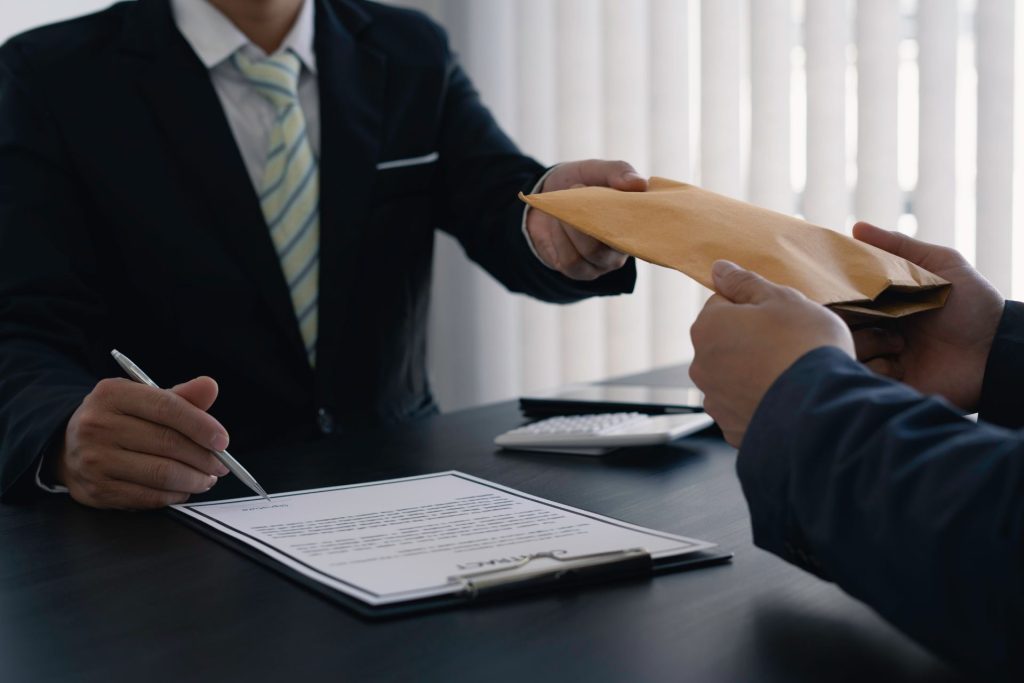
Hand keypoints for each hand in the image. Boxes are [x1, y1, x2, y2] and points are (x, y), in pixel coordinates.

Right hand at [56, 376, 230, 508]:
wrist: (69, 445)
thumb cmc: (118, 419)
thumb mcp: (143, 398)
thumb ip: (179, 397)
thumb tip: (210, 387)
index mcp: (112, 394)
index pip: (167, 408)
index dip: (201, 426)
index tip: (223, 441)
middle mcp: (98, 425)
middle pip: (168, 443)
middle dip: (204, 457)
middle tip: (222, 464)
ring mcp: (94, 460)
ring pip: (161, 474)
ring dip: (194, 479)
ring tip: (207, 478)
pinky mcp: (97, 490)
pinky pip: (148, 497)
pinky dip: (174, 495)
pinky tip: (184, 488)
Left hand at [526, 159, 646, 278]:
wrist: (547, 199)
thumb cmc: (581, 184)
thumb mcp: (597, 170)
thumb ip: (618, 172)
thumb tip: (640, 184)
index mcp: (636, 225)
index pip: (644, 230)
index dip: (630, 217)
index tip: (612, 194)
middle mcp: (622, 249)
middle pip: (614, 245)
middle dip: (591, 219)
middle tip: (577, 189)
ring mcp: (600, 263)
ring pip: (590, 254)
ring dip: (572, 228)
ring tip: (563, 208)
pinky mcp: (578, 271)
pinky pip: (571, 262)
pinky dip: (560, 240)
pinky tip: (556, 223)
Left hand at [689, 261, 854, 446]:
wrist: (823, 409)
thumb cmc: (804, 347)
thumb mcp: (781, 299)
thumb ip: (744, 283)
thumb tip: (719, 269)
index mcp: (707, 327)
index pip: (722, 304)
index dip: (754, 307)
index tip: (778, 317)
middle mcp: (701, 365)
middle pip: (726, 342)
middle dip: (752, 340)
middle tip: (789, 345)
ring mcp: (715, 400)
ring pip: (734, 376)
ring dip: (754, 373)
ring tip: (790, 375)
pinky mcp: (732, 429)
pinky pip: (744, 407)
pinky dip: (761, 402)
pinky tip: (785, 399)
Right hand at [850, 222, 1003, 411]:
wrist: (997, 351)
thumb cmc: (974, 305)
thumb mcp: (941, 264)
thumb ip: (899, 246)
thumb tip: (856, 227)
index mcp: (885, 305)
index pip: (844, 300)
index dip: (836, 297)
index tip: (835, 293)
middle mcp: (879, 331)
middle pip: (839, 327)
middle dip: (849, 322)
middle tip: (875, 318)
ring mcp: (883, 359)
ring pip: (846, 352)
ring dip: (868, 345)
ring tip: (898, 344)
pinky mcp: (890, 384)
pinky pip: (862, 378)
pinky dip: (877, 370)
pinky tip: (900, 365)